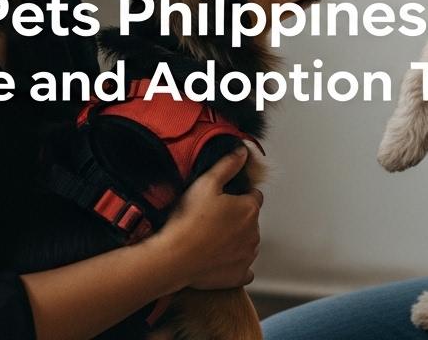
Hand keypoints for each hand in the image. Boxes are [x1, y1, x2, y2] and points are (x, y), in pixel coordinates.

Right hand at [152, 147, 261, 290]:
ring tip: (210, 238)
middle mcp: (254, 232)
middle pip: (250, 220)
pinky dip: (235, 264)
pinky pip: (244, 269)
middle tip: (211, 219)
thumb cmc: (188, 220)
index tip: (222, 200)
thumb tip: (242, 152)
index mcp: (249, 208)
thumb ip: (227, 165)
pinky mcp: (238, 275)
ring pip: (247, 242)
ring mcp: (247, 256)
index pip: (254, 196)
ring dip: (236, 240)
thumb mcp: (206, 183)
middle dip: (236, 218)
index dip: (238, 195)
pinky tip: (219, 259)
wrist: (173, 257)